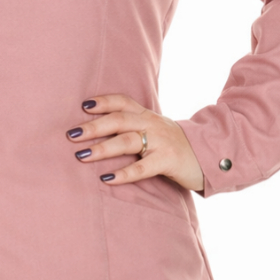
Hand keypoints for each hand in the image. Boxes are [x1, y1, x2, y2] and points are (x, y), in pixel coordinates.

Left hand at [65, 93, 204, 191]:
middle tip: (71, 135)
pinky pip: (142, 167)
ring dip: (102, 148)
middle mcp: (152, 124)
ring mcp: (161, 142)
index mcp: (147, 115)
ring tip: (81, 156)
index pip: (123, 102)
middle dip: (93, 127)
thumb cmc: (174, 146)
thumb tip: (98, 130)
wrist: (209, 157)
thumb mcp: (155, 130)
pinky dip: (123, 173)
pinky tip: (106, 178)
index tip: (82, 105)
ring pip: (127, 141)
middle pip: (119, 120)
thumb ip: (133, 127)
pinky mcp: (168, 161)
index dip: (103, 101)